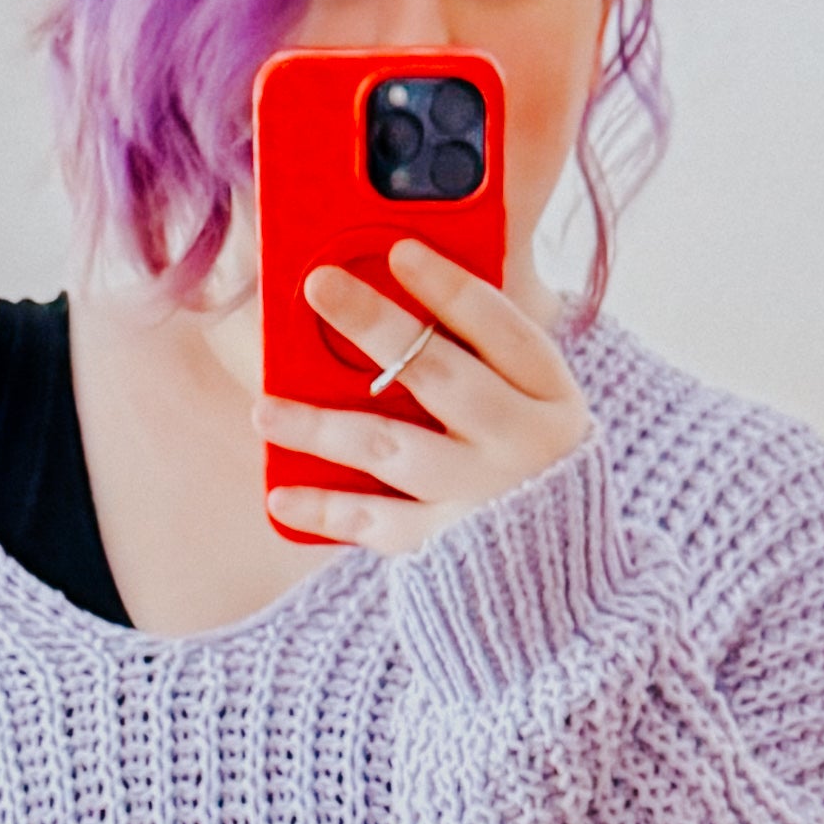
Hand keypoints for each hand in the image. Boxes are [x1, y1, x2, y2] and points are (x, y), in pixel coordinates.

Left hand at [255, 241, 591, 557]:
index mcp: (549, 392)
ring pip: (394, 449)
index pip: (501, 327)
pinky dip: (327, 511)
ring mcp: (484, 497)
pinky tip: (279, 495)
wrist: (559, 573)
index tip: (400, 249)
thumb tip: (393, 278)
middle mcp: (522, 443)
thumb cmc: (526, 458)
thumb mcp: (528, 397)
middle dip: (376, 325)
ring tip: (265, 407)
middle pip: (441, 375)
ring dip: (325, 426)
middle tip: (318, 285)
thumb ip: (478, 348)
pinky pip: (377, 526)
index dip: (449, 286)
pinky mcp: (448, 549)